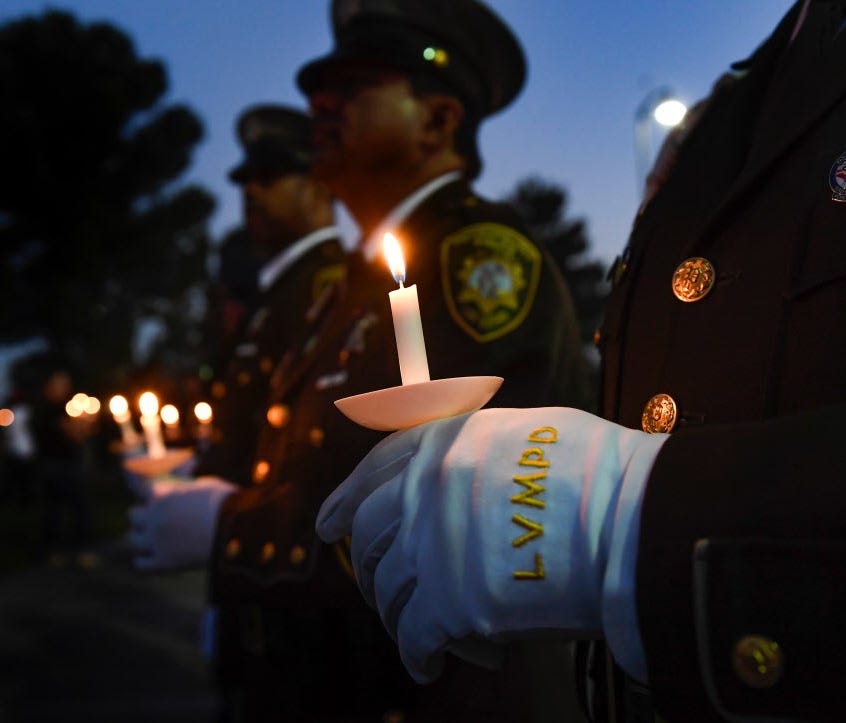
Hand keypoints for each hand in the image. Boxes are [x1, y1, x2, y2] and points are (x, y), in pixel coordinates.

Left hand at [129, 476, 235, 570]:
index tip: (162, 495)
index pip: (143, 490)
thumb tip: (186, 491)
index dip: (153, 492)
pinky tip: (154, 557)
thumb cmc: (226, 503)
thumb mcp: (207, 486)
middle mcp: (154, 518)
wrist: (236, 529)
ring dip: (142, 536)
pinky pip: (140, 564)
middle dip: (144, 514)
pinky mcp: (164, 563)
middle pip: (133, 514)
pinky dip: (144, 561)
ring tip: (155, 538)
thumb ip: (188, 489)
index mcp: (163, 495)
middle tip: (157, 517)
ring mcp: (157, 541)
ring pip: (133, 539)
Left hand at [316, 407, 668, 682]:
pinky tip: (431, 663)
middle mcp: (424, 490)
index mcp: (441, 443)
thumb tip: (461, 471)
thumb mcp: (526, 431)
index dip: (344, 501)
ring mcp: (432, 546)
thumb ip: (477, 450)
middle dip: (369, 567)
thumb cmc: (598, 472)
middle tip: (377, 586)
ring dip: (398, 615)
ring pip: (387, 591)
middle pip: (368, 536)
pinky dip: (419, 655)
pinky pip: (414, 637)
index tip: (329, 527)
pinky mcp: (450, 603)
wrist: (632, 519)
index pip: (371, 471)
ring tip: (418, 631)